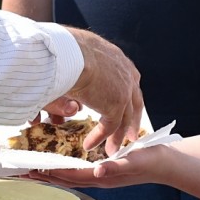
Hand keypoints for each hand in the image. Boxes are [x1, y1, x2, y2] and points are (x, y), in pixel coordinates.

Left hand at [29, 145, 174, 189]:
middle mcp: (100, 179)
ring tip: (35, 171)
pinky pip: (80, 172)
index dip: (52, 173)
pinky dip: (66, 169)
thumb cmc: (152, 159)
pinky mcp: (105, 171)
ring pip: (72, 177)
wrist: (167, 163)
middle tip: (23, 174)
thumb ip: (117, 166)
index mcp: (104, 177)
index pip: (72, 176)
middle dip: (46, 177)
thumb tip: (96, 172)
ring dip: (53, 175)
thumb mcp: (136, 160)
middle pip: (67, 180)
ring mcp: (102, 176)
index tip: (34, 171)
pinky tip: (59, 164)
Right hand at [53, 28, 141, 153]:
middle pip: (134, 102)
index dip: (128, 96)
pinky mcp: (116, 105)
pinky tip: (89, 146)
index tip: (126, 107)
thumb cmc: (65, 50)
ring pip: (124, 118)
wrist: (69, 53)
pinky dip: (99, 138)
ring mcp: (123, 90)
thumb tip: (66, 80)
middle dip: (132, 120)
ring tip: (111, 150)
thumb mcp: (77, 57)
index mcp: (118, 59)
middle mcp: (126, 74)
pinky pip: (109, 127)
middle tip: (130, 134)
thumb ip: (78, 71)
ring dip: (116, 136)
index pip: (129, 81)